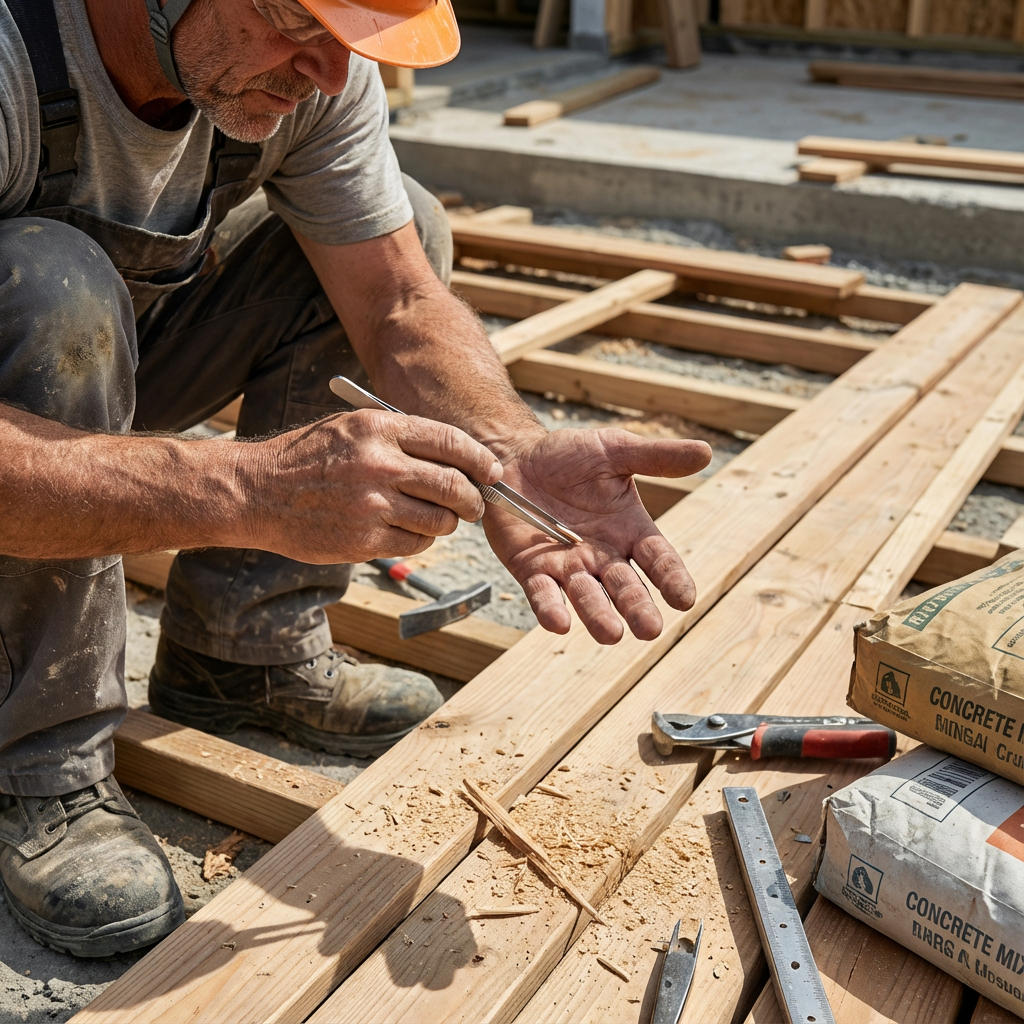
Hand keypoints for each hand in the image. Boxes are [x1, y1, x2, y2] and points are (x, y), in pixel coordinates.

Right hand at [246, 410, 501, 562]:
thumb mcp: (352, 428)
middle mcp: (379, 465)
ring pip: (440, 519)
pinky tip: (407, 531)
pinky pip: (415, 543)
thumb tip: (456, 456)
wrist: (257, 492)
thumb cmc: (308, 458)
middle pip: (454, 485)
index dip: (479, 459)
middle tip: (473, 504)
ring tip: (438, 518)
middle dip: (473, 498)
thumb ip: (401, 438)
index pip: (450, 441)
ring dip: (447, 522)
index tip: (491, 470)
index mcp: (379, 429)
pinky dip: (420, 539)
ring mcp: (372, 505)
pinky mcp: (363, 540)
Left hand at [483, 428, 711, 643]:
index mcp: (631, 530)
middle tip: (650, 629)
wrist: (515, 456)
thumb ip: (655, 457)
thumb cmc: (569, 455)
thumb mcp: (614, 449)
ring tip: (611, 633)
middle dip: (638, 608)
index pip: (658, 560)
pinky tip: (559, 623)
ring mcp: (568, 567)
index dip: (672, 578)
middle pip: (626, 588)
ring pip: (587, 597)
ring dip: (598, 615)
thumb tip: (706, 452)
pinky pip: (542, 594)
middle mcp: (603, 556)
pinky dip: (550, 608)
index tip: (685, 599)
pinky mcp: (532, 570)